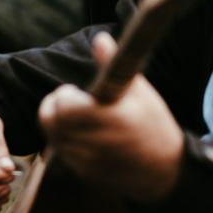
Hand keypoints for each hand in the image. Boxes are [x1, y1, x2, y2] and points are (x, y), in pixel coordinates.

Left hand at [37, 33, 183, 203]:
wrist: (165, 170)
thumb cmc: (155, 126)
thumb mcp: (140, 92)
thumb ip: (114, 65)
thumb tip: (100, 39)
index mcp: (103, 118)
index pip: (60, 105)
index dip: (65, 95)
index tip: (79, 92)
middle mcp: (90, 141)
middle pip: (48, 120)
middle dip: (56, 108)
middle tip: (76, 103)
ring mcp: (84, 160)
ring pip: (52, 136)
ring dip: (61, 125)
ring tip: (85, 119)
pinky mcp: (83, 173)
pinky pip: (63, 152)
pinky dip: (69, 142)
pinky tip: (91, 137)